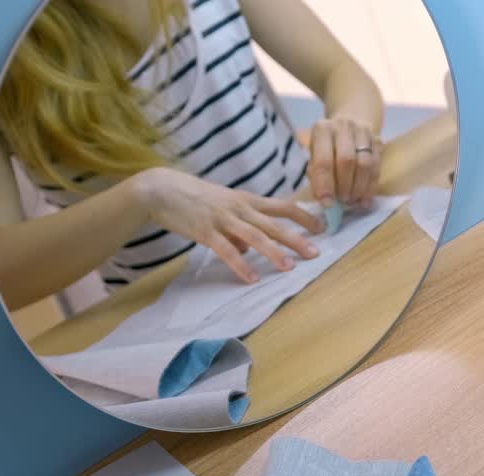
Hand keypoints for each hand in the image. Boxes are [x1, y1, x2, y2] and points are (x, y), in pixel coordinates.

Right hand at [135, 167, 322, 283]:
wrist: (161, 189)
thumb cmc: (196, 198)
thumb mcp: (225, 208)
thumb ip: (241, 227)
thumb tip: (251, 252)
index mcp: (248, 200)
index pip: (284, 206)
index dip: (304, 216)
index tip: (323, 227)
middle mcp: (240, 208)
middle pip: (275, 224)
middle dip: (297, 239)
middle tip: (315, 253)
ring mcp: (223, 219)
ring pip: (255, 236)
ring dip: (274, 252)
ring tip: (290, 267)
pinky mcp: (206, 231)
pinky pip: (227, 250)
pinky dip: (240, 265)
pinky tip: (251, 278)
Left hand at [308, 115, 382, 209]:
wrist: (349, 124)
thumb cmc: (327, 145)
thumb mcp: (314, 155)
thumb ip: (316, 175)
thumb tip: (325, 199)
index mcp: (322, 129)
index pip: (324, 159)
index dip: (325, 184)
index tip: (327, 203)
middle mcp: (343, 126)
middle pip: (347, 160)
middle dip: (345, 186)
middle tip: (342, 201)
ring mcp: (363, 132)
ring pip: (365, 164)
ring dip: (359, 188)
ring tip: (353, 201)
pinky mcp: (378, 140)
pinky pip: (377, 167)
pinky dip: (371, 186)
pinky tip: (365, 199)